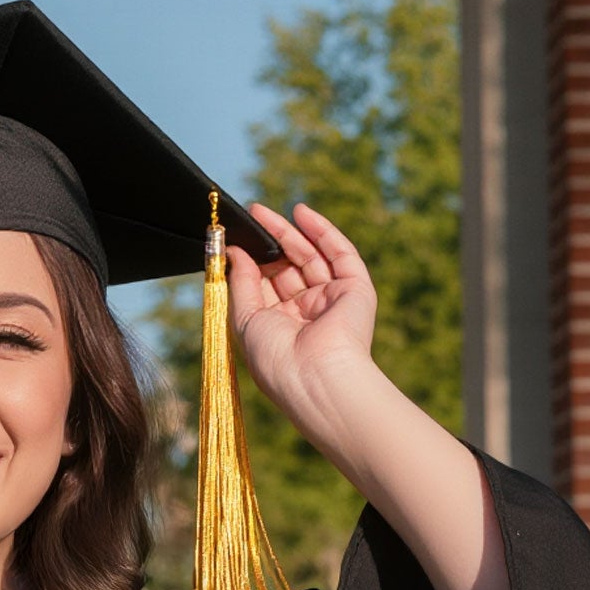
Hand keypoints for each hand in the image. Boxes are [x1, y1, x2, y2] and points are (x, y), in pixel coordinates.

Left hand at [225, 200, 379, 437]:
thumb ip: (240, 283)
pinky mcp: (355, 289)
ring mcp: (332, 300)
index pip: (266, 287)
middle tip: (251, 216)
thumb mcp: (245, 319)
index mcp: (281, 328)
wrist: (315, 376)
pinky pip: (340, 253)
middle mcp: (307, 314)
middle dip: (270, 242)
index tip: (235, 240)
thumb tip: (234, 252)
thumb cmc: (275, 358)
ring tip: (263, 212)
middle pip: (288, 268)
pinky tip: (301, 212)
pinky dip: (321, 231)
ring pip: (311, 257)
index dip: (252, 262)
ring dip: (290, 232)